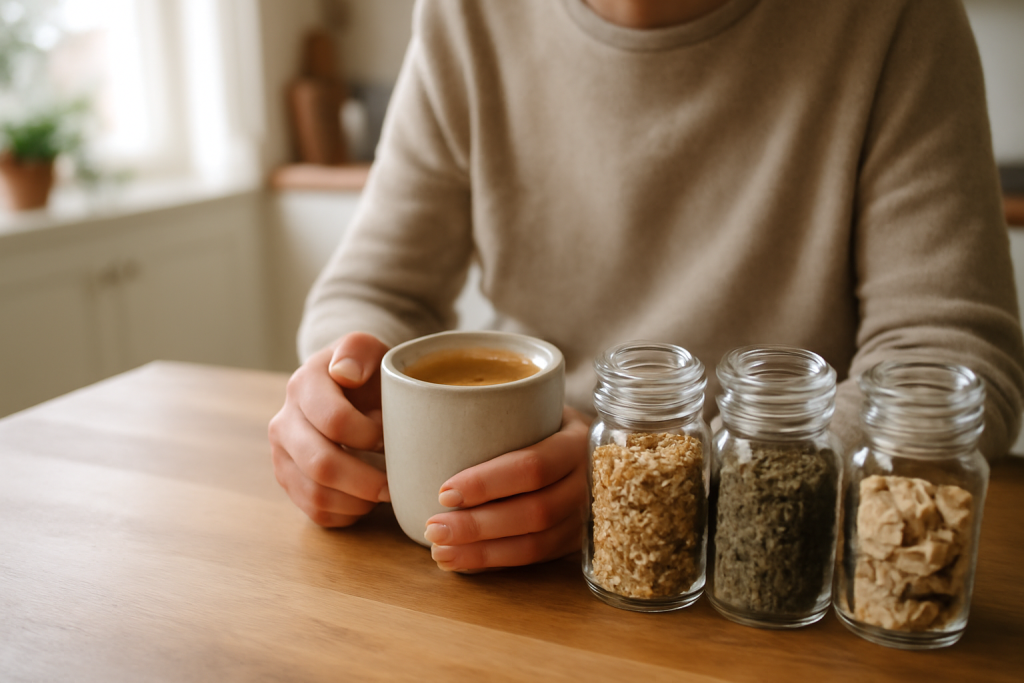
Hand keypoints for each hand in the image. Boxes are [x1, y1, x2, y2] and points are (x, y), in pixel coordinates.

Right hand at [269, 332, 391, 526]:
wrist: (347, 388)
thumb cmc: (365, 372)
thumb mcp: (366, 349)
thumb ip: (358, 350)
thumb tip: (345, 373)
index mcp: (303, 385)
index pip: (333, 420)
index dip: (369, 434)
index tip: (391, 435)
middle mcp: (283, 422)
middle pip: (321, 464)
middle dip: (366, 480)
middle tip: (396, 482)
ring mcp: (282, 455)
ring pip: (316, 494)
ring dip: (358, 500)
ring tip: (385, 492)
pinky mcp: (288, 481)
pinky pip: (314, 511)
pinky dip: (347, 513)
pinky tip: (367, 500)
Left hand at [423, 406, 590, 571]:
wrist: (588, 440)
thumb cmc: (541, 417)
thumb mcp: (528, 400)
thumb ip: (489, 407)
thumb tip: (414, 413)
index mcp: (576, 438)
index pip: (533, 466)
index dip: (487, 483)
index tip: (443, 491)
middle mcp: (589, 479)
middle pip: (535, 511)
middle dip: (479, 526)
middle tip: (433, 528)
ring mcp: (587, 513)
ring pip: (537, 543)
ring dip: (484, 552)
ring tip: (441, 552)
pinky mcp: (576, 538)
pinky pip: (538, 557)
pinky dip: (497, 561)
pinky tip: (465, 562)